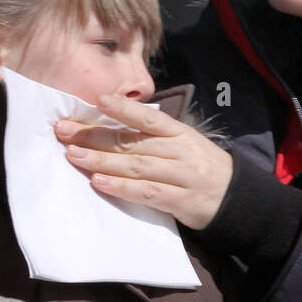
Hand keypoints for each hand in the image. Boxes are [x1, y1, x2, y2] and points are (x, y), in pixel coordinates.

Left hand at [53, 94, 233, 229]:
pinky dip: (122, 188)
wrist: (237, 198)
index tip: (98, 100)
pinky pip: (148, 193)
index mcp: (179, 132)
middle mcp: (181, 151)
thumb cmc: (200, 166)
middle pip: (133, 142)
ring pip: (137, 166)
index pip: (149, 117)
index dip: (124, 108)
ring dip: (102, 161)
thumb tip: (108, 126)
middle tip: (64, 131)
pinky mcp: (182, 202)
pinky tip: (99, 183)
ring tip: (73, 156)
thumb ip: (152, 136)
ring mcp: (182, 176)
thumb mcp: (183, 143)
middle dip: (95, 136)